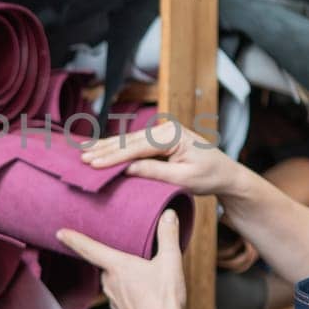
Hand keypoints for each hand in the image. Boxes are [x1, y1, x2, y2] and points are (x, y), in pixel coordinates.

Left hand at [58, 212, 187, 308]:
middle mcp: (110, 283)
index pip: (89, 248)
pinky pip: (122, 296)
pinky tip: (146, 296)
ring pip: (115, 281)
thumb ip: (168, 237)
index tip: (59, 233)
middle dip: (117, 260)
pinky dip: (131, 293)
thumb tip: (169, 214)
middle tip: (131, 255)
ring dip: (126, 277)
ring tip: (146, 277)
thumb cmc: (163, 301)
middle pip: (108, 264)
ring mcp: (113, 300)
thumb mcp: (171, 263)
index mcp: (117, 266)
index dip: (73, 239)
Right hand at [80, 124, 242, 198]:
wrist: (226, 174)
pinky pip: (134, 144)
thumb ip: (155, 172)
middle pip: (129, 141)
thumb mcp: (184, 179)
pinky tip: (101, 148)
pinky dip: (117, 148)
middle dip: (105, 150)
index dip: (114, 157)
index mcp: (172, 135)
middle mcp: (165, 129)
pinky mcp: (159, 140)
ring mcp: (162, 133)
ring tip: (84, 152)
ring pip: (128, 141)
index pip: (137, 147)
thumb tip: (127, 169)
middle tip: (82, 158)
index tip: (93, 164)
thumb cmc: (209, 177)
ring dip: (106, 148)